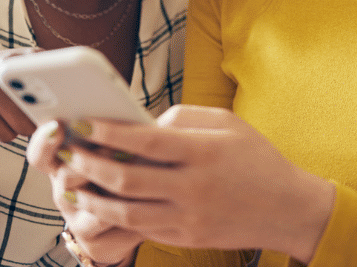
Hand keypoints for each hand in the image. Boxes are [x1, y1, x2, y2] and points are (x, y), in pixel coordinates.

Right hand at [28, 121, 143, 265]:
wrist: (137, 218)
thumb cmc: (127, 170)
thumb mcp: (119, 148)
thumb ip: (116, 133)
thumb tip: (136, 118)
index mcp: (63, 164)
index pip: (40, 153)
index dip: (44, 140)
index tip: (57, 125)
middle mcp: (63, 193)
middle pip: (65, 175)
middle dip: (93, 159)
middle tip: (118, 148)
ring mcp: (75, 220)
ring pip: (91, 203)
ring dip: (117, 188)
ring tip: (142, 175)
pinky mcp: (93, 244)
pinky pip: (113, 226)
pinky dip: (134, 211)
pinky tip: (153, 202)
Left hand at [35, 106, 336, 262]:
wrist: (288, 209)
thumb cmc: (256, 157)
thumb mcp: (227, 123)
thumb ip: (182, 118)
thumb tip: (140, 124)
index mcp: (203, 152)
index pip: (145, 142)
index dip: (108, 133)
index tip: (82, 122)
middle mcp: (194, 187)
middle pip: (127, 180)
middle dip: (90, 166)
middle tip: (68, 152)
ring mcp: (189, 217)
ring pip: (126, 212)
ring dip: (93, 198)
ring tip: (72, 183)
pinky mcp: (186, 237)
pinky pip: (141, 228)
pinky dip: (113, 216)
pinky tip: (99, 203)